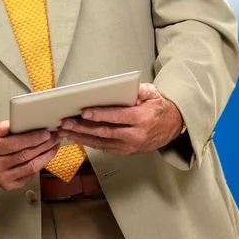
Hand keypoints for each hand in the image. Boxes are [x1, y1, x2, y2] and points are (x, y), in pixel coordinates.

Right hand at [0, 121, 61, 189]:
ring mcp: (1, 178)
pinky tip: (47, 155)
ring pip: (30, 167)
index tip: (46, 132)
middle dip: (44, 145)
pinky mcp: (8, 185)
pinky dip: (41, 164)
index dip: (33, 138)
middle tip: (55, 136)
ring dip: (46, 155)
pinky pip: (29, 175)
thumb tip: (11, 123)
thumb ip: (1, 127)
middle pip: (25, 155)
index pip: (15, 144)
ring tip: (55, 145)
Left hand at [58, 83, 182, 154]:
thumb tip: (126, 87)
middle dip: (83, 127)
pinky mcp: (126, 151)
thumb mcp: (153, 93)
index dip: (100, 115)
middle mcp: (136, 135)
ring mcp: (130, 146)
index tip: (84, 112)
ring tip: (66, 131)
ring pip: (102, 143)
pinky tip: (77, 137)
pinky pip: (105, 148)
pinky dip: (89, 143)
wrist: (172, 127)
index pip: (118, 117)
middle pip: (105, 132)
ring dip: (82, 137)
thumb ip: (140, 90)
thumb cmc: (159, 108)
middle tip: (67, 122)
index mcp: (142, 118)